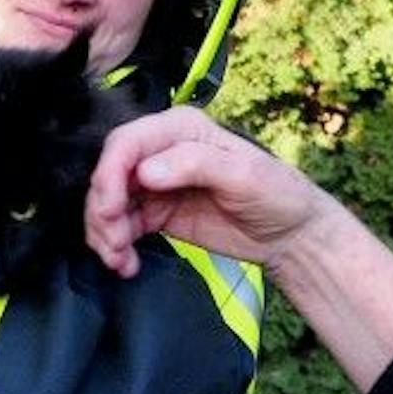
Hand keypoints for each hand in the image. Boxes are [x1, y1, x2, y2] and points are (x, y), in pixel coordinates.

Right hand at [85, 106, 328, 277]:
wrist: (290, 235)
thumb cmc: (278, 195)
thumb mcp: (244, 174)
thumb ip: (195, 164)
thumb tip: (146, 172)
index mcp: (180, 130)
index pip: (126, 143)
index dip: (109, 175)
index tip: (111, 211)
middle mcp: (161, 152)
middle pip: (108, 174)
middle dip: (102, 210)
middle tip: (114, 243)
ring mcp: (155, 183)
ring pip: (108, 203)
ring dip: (104, 233)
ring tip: (120, 260)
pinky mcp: (155, 212)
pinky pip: (121, 226)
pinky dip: (115, 246)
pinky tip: (126, 263)